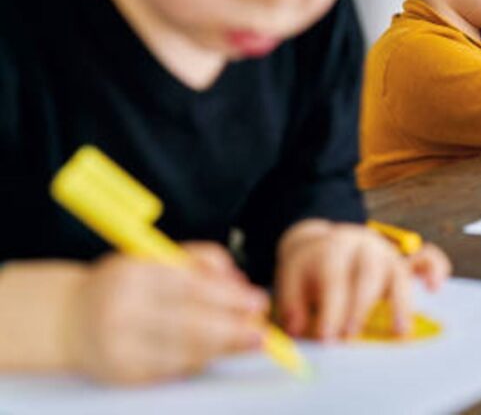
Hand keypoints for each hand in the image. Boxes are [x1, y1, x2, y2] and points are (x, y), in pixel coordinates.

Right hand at [66, 244, 268, 383]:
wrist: (68, 318)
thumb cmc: (124, 284)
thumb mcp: (155, 258)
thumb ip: (199, 261)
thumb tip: (239, 280)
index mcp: (133, 275)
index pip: (190, 288)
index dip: (229, 298)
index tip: (257, 302)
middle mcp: (123, 311)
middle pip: (188, 324)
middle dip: (232, 329)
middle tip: (262, 331)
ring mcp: (119, 346)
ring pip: (181, 351)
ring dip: (222, 348)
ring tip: (250, 342)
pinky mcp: (121, 374)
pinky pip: (169, 370)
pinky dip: (198, 362)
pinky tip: (217, 355)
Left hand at [275, 219, 450, 340]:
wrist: (325, 243)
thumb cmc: (311, 268)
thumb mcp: (292, 278)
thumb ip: (292, 304)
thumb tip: (298, 329)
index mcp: (333, 247)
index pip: (334, 276)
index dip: (331, 308)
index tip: (328, 337)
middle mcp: (364, 245)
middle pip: (368, 272)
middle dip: (361, 306)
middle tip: (353, 335)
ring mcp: (388, 251)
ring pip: (398, 271)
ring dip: (401, 302)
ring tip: (400, 330)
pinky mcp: (406, 258)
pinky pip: (427, 257)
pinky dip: (435, 270)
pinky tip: (434, 288)